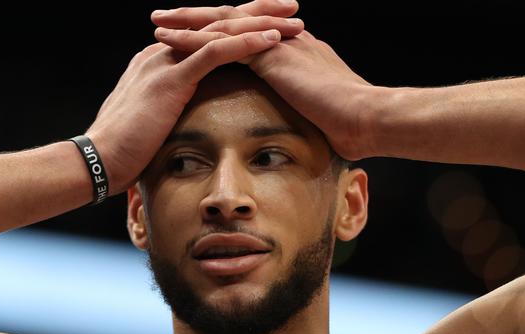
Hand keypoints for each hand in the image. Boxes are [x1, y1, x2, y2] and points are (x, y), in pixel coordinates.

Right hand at [84, 30, 287, 194]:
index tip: (274, 27)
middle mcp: (165, 52)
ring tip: (294, 20)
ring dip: (261, 25)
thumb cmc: (125, 150)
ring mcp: (167, 62)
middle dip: (259, 14)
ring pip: (222, 32)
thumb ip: (171, 109)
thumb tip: (187, 118)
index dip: (243, 29)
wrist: (98, 160)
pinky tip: (272, 40)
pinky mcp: (171, 79)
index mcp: (163, 61)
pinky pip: (215, 53)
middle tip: (293, 9)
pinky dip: (246, 44)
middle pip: (220, 24)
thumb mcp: (154, 121)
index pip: (209, 36)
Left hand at [152, 4, 374, 160]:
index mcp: (292, 51)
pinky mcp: (270, 53)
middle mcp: (283, 39)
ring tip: (158, 21)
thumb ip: (303, 106)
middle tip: (167, 17)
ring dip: (188, 22)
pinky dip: (193, 40)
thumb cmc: (348, 125)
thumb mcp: (319, 110)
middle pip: (232, 20)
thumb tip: (299, 122)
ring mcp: (277, 43)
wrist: (365, 118)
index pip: (250, 37)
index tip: (198, 36)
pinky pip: (223, 42)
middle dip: (199, 18)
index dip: (223, 34)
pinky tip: (169, 39)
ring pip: (223, 24)